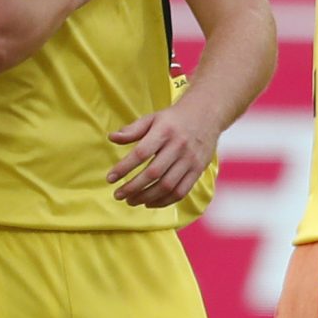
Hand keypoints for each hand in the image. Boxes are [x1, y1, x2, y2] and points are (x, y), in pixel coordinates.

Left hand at [107, 93, 220, 207]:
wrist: (207, 114)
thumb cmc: (173, 119)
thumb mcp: (152, 118)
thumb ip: (132, 130)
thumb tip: (111, 138)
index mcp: (164, 131)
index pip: (141, 153)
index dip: (124, 168)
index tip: (110, 178)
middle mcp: (178, 146)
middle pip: (153, 173)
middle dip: (133, 187)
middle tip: (118, 195)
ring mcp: (190, 160)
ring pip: (167, 186)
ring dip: (146, 197)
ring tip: (131, 201)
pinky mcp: (198, 170)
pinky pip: (181, 192)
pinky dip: (164, 201)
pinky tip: (149, 203)